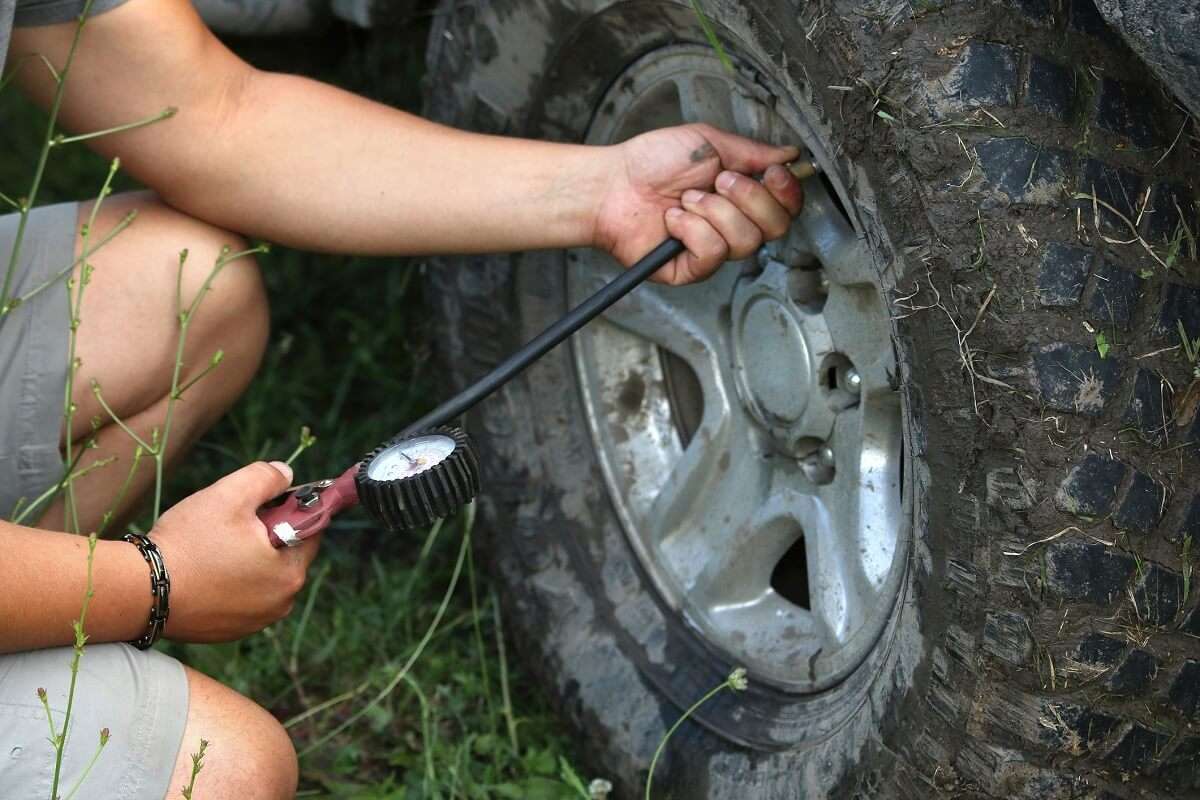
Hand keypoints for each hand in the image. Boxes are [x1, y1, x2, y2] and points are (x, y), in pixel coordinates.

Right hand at [151, 461, 319, 641]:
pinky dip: (229, 582)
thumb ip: (265, 478)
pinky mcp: (229, 631)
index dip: (288, 509)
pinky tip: (203, 571)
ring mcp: (254, 622)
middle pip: (286, 554)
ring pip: (262, 576)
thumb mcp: (230, 495)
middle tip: (229, 524)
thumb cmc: (188, 542)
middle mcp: (280, 604)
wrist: (139, 590)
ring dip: (247, 559)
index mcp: (291, 573)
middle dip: (266, 535)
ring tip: (212, 547)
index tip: (261, 502)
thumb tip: (286, 474)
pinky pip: (240, 597)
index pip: (309, 530)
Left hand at [592, 124, 804, 284]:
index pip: (786, 206)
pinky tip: (674, 220)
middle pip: (775, 227)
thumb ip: (753, 151)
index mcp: (741, 195)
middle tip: (717, 181)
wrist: (614, 184)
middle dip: (749, 198)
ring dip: (713, 211)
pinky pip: (713, 254)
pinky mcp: (692, 269)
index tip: (772, 173)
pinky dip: (692, 230)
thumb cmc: (653, 161)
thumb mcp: (710, 142)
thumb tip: (790, 154)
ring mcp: (713, 248)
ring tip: (686, 199)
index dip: (787, 192)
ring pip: (745, 241)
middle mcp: (732, 224)